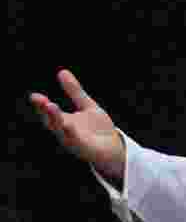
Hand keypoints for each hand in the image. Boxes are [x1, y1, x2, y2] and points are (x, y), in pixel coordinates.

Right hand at [29, 69, 125, 183]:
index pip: (49, 113)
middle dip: (46, 112)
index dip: (41, 105)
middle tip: (41, 101)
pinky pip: (77, 142)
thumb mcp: (87, 106)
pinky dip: (72, 134)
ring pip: (62, 132)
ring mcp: (74, 142)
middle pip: (52, 122)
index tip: (34, 96)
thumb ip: (75, 92)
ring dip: (57, 120)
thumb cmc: (98, 129)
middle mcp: (66, 133)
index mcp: (64, 122)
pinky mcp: (85, 150)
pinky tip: (68, 125)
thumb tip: (62, 71)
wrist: (114, 148)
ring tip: (52, 107)